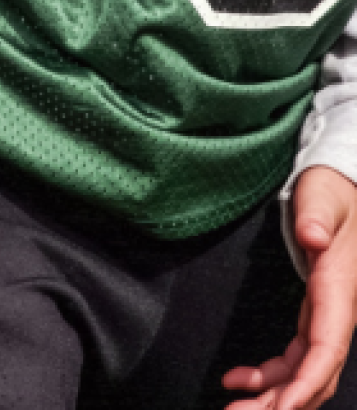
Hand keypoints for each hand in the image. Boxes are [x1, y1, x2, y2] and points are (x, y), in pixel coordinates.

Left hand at [222, 167, 356, 409]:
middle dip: (285, 403)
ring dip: (274, 397)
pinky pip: (294, 357)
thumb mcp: (322, 194)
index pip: (328, 346)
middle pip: (316, 371)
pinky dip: (269, 375)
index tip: (282, 408)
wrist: (339, 188)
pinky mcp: (311, 313)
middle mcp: (336, 310)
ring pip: (304, 372)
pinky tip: (237, 380)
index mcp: (338, 288)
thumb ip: (317, 214)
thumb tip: (312, 237)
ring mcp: (324, 315)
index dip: (307, 382)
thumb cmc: (331, 191)